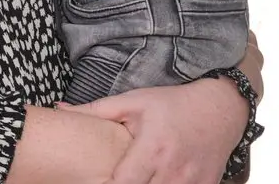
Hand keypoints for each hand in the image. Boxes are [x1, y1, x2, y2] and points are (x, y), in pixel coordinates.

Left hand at [57, 78, 247, 183]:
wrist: (219, 109)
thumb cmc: (170, 105)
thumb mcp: (131, 102)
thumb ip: (95, 111)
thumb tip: (59, 110)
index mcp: (151, 149)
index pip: (121, 183)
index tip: (94, 179)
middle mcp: (173, 170)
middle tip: (115, 176)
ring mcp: (192, 182)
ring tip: (138, 176)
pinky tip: (158, 179)